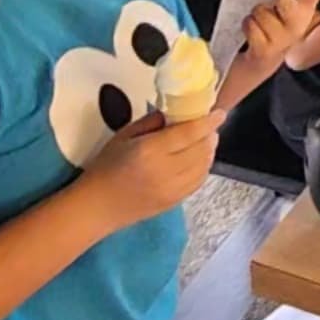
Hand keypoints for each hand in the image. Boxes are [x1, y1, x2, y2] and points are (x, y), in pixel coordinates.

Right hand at [83, 109, 224, 229]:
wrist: (99, 206)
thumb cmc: (106, 167)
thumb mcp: (123, 136)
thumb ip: (150, 122)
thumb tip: (173, 114)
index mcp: (150, 150)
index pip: (188, 133)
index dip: (208, 122)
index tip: (220, 113)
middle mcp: (166, 170)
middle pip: (201, 149)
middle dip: (210, 135)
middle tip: (210, 125)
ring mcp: (173, 189)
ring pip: (203, 167)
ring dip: (209, 151)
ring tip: (207, 140)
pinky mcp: (176, 201)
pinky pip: (198, 181)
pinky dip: (204, 167)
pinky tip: (201, 159)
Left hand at [242, 0, 319, 69]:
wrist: (260, 63)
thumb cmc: (270, 32)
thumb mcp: (280, 12)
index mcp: (301, 14)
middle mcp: (294, 27)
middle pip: (288, 5)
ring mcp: (281, 40)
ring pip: (260, 11)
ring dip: (253, 16)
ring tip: (258, 25)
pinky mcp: (265, 50)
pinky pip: (251, 26)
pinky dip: (247, 27)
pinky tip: (252, 36)